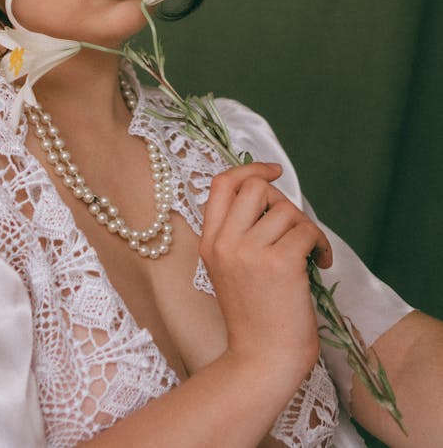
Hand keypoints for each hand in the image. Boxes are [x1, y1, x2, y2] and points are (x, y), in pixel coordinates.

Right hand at [200, 161, 331, 390]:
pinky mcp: (280, 264)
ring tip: (311, 253)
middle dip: (283, 202)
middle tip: (294, 229)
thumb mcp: (230, 270)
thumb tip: (271, 197)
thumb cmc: (255, 320)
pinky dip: (322, 244)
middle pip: (257, 188)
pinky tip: (322, 263)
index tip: (273, 171)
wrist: (262, 362)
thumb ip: (240, 234)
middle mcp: (226, 243)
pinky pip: (307, 231)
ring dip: (306, 228)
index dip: (249, 169)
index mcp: (210, 243)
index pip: (222, 184)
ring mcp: (251, 252)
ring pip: (287, 210)